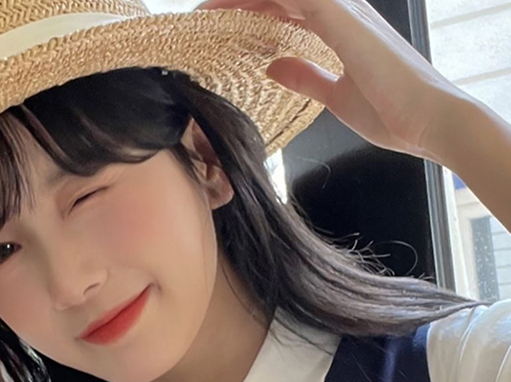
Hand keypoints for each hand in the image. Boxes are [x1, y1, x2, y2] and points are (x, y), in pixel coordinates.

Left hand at [194, 0, 470, 161]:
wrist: (429, 121)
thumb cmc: (392, 112)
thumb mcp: (335, 95)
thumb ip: (305, 77)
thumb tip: (273, 67)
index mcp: (337, 27)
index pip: (282, 7)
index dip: (247, 11)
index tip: (216, 26)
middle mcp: (340, 11)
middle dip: (238, 2)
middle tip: (201, 16)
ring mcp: (343, 11)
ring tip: (208, 8)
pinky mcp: (343, 20)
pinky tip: (238, 4)